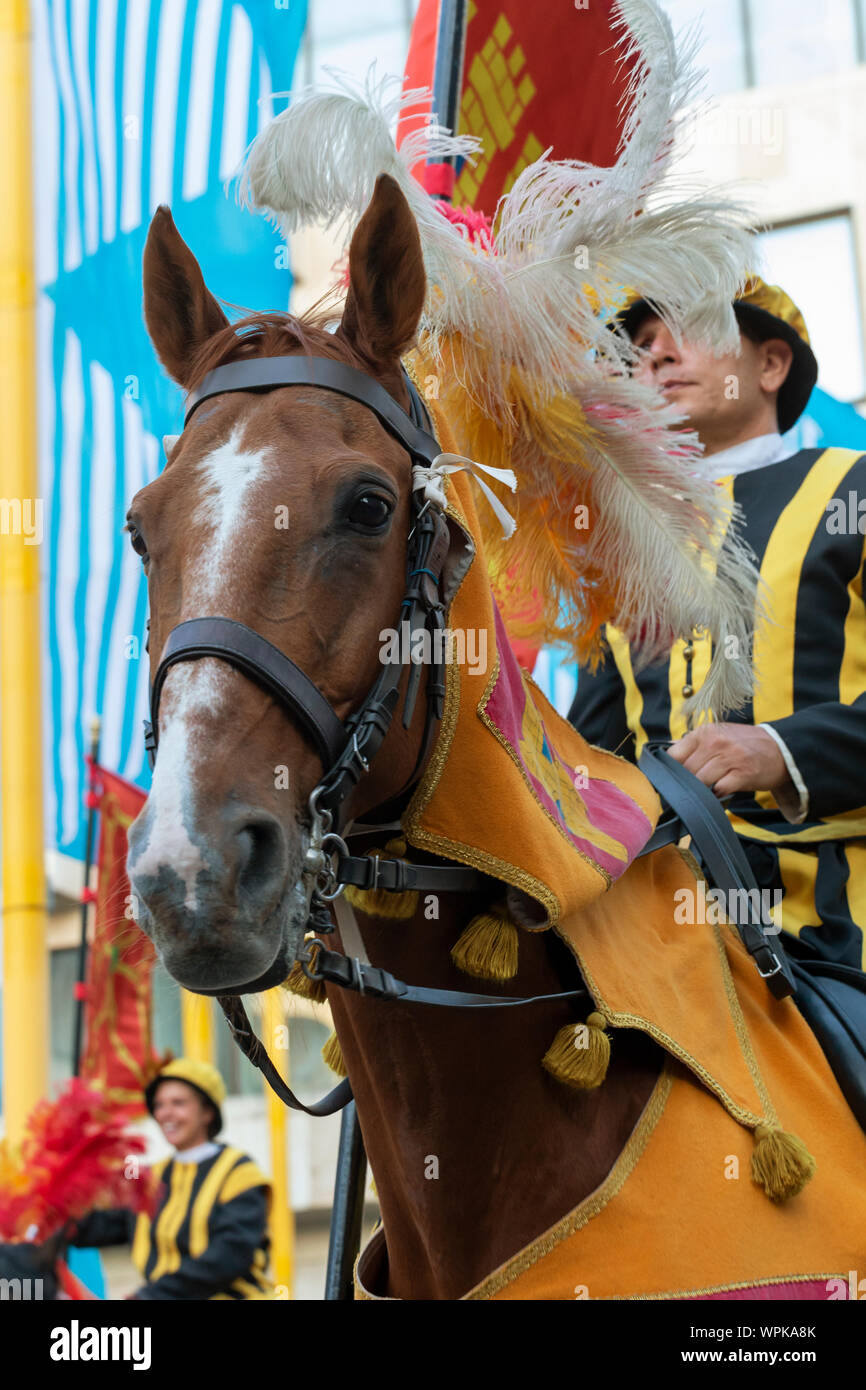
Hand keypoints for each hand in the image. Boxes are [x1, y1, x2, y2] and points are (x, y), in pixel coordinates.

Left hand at [667, 724, 791, 798]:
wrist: (780, 749)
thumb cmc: (743, 745)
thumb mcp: (717, 735)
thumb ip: (692, 745)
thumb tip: (664, 756)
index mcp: (705, 732)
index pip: (673, 756)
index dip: (670, 771)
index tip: (671, 781)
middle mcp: (716, 742)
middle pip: (686, 772)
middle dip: (686, 784)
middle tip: (691, 790)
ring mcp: (730, 758)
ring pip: (700, 781)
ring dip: (702, 790)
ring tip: (708, 788)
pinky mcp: (743, 774)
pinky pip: (719, 790)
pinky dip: (717, 795)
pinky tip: (721, 791)